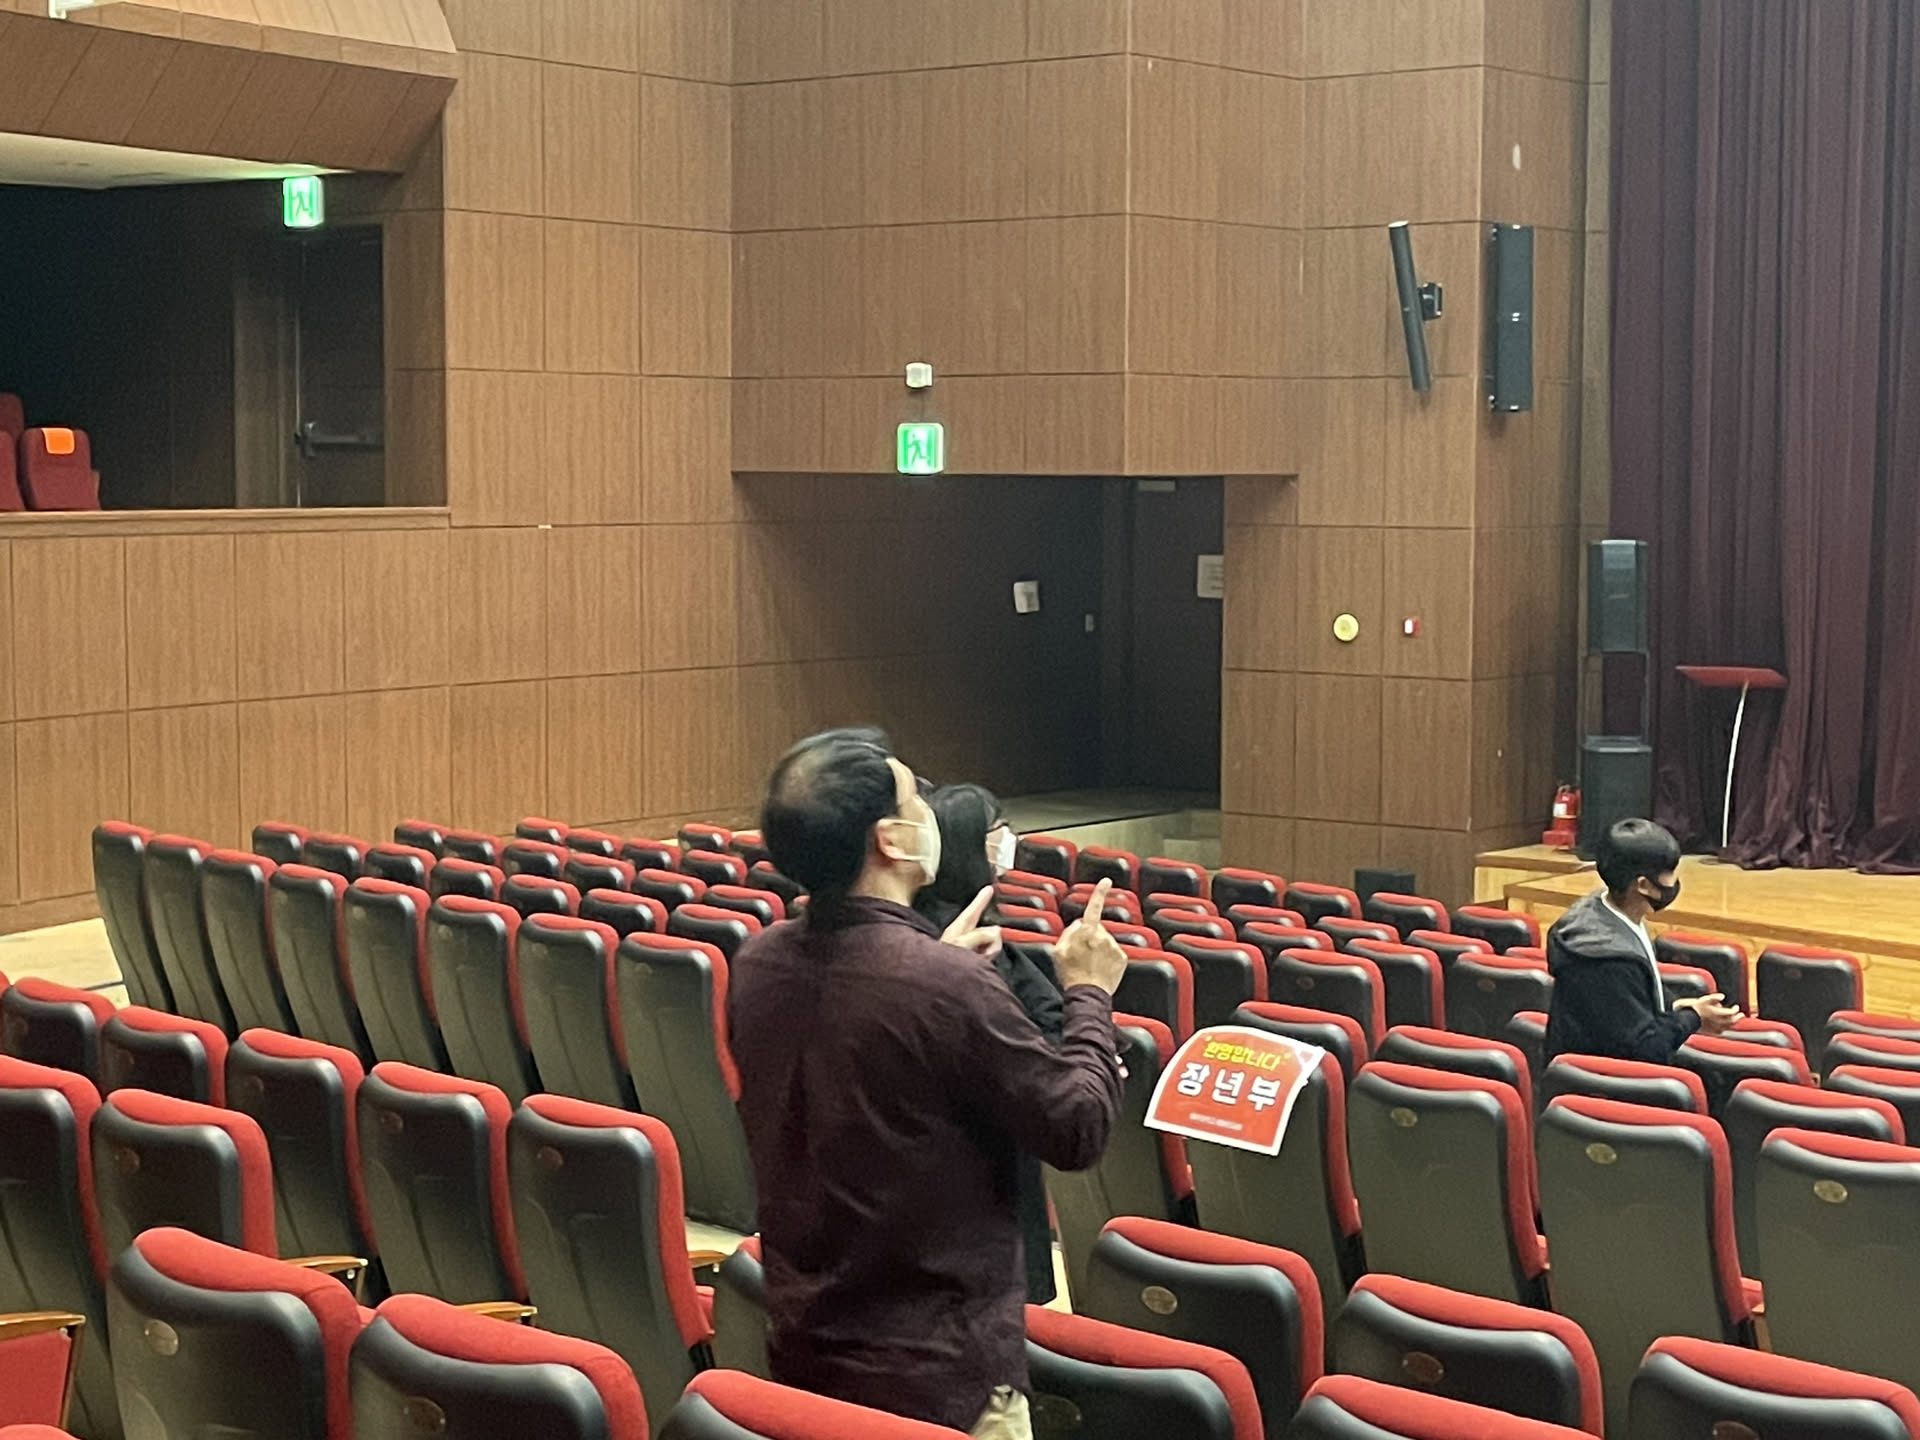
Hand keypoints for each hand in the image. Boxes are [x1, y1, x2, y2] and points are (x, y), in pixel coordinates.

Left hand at [941, 886, 1002, 958]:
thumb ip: (978, 935)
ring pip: (993, 942)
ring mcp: (971, 947)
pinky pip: (991, 953)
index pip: (973, 909)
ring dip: (989, 951)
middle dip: (991, 938)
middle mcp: (965, 935)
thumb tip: (994, 933)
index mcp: (959, 927)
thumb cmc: (941, 962)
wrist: (940, 982)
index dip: (982, 899)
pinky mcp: (975, 957)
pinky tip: (979, 964)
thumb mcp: (960, 944)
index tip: (989, 888)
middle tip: (982, 951)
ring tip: (976, 959)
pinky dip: (988, 958)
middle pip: (990, 928)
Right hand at [1052, 878, 1129, 994]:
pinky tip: (1100, 968)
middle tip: (1081, 955)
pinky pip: (1114, 953)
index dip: (1099, 892)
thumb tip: (1077, 925)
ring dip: (1099, 948)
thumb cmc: (1071, 974)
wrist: (1087, 994)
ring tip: (1090, 964)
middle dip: (1090, 936)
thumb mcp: (1058, 951)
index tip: (1106, 881)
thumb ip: (1067, 933)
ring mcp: (1114, 947)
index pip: (1094, 907)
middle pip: (1097, 929)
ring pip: (1106, 941)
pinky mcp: (1122, 958)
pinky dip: (1108, 958)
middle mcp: (1103, 936)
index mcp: (1087, 932)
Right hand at [1675, 993, 1740, 1034]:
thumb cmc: (1694, 1009)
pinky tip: (1722, 1028)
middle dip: (1738, 1018)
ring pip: (1728, 1027)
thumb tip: (1722, 996)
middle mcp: (1719, 1022)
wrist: (1685, 1020)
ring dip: (1732, 1024)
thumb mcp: (1703, 999)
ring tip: (1733, 1021)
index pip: (1732, 1012)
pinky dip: (1724, 1029)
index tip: (1736, 1007)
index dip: (1735, 1009)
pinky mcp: (1710, 1032)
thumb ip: (1714, 997)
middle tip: (1741, 1015)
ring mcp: (1715, 1028)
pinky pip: (1720, 1032)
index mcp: (1718, 1013)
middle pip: (1732, 1021)